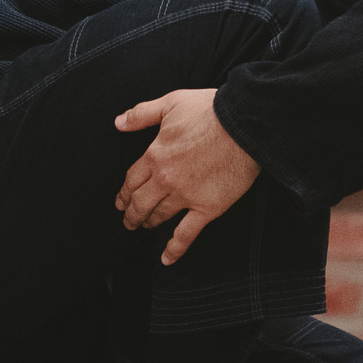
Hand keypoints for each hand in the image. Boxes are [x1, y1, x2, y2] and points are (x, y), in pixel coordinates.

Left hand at [113, 89, 262, 264]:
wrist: (244, 124)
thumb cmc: (210, 110)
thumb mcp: (171, 103)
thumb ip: (141, 114)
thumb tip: (118, 123)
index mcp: (155, 155)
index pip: (131, 180)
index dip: (123, 192)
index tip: (120, 200)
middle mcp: (165, 180)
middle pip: (140, 202)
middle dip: (131, 213)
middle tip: (128, 220)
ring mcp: (186, 196)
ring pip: (158, 217)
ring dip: (148, 224)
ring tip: (144, 228)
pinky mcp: (207, 208)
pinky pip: (186, 234)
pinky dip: (175, 249)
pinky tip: (166, 259)